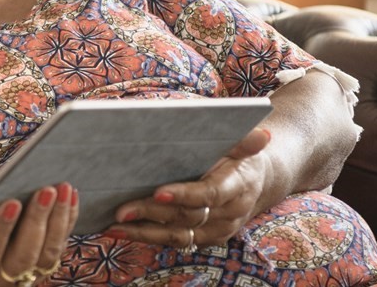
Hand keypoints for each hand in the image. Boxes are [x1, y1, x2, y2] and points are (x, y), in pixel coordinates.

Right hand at [0, 184, 77, 285]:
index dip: (1, 228)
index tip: (12, 202)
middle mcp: (2, 279)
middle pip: (24, 254)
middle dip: (37, 221)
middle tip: (46, 189)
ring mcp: (27, 275)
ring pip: (47, 253)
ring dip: (59, 220)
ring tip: (63, 188)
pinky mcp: (45, 265)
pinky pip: (60, 246)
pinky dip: (68, 221)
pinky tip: (71, 196)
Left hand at [105, 127, 270, 248]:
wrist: (257, 181)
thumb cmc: (239, 154)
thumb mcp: (243, 142)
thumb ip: (245, 138)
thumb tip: (262, 134)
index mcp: (239, 185)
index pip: (210, 193)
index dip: (185, 194)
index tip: (158, 191)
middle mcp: (229, 213)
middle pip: (188, 217)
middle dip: (152, 213)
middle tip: (122, 210)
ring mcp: (216, 230)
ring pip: (179, 236)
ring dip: (144, 232)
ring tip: (115, 225)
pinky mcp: (203, 239)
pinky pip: (174, 242)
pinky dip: (146, 237)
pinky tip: (120, 231)